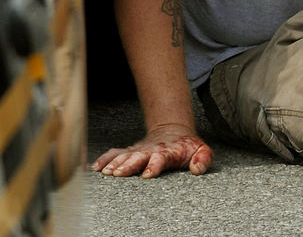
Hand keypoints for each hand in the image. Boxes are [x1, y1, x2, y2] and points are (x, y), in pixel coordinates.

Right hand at [90, 123, 212, 177]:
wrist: (173, 131)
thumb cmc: (187, 146)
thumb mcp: (202, 150)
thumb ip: (203, 159)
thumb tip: (197, 169)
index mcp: (168, 151)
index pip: (161, 158)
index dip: (154, 165)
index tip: (147, 174)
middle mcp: (151, 151)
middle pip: (138, 157)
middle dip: (128, 165)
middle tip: (118, 173)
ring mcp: (139, 150)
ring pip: (125, 155)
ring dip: (115, 163)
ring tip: (105, 172)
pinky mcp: (130, 151)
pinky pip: (116, 153)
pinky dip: (105, 159)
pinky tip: (95, 167)